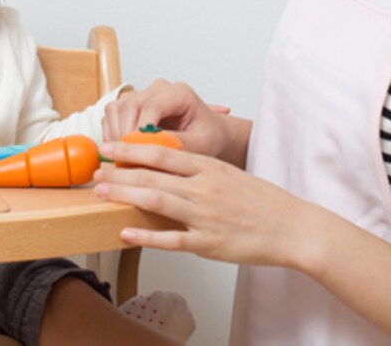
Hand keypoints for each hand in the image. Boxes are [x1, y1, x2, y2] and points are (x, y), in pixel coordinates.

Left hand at [94, 140, 312, 269]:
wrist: (294, 227)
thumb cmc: (263, 201)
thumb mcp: (230, 174)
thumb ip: (200, 171)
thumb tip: (167, 165)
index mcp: (210, 168)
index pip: (162, 153)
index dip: (131, 149)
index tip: (110, 146)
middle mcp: (204, 189)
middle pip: (153, 176)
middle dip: (120, 172)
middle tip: (96, 170)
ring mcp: (205, 216)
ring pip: (157, 201)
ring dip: (126, 196)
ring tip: (102, 193)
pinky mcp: (208, 243)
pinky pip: (171, 239)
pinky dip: (146, 235)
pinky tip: (125, 231)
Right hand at [103, 78, 235, 158]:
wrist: (208, 133)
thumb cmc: (207, 136)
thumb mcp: (201, 144)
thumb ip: (178, 144)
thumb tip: (153, 148)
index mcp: (179, 93)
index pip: (152, 105)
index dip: (142, 130)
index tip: (139, 152)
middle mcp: (158, 89)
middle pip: (130, 105)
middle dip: (126, 134)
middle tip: (129, 159)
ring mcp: (142, 94)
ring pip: (116, 109)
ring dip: (116, 135)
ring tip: (126, 157)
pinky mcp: (130, 104)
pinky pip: (111, 116)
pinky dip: (112, 134)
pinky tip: (123, 151)